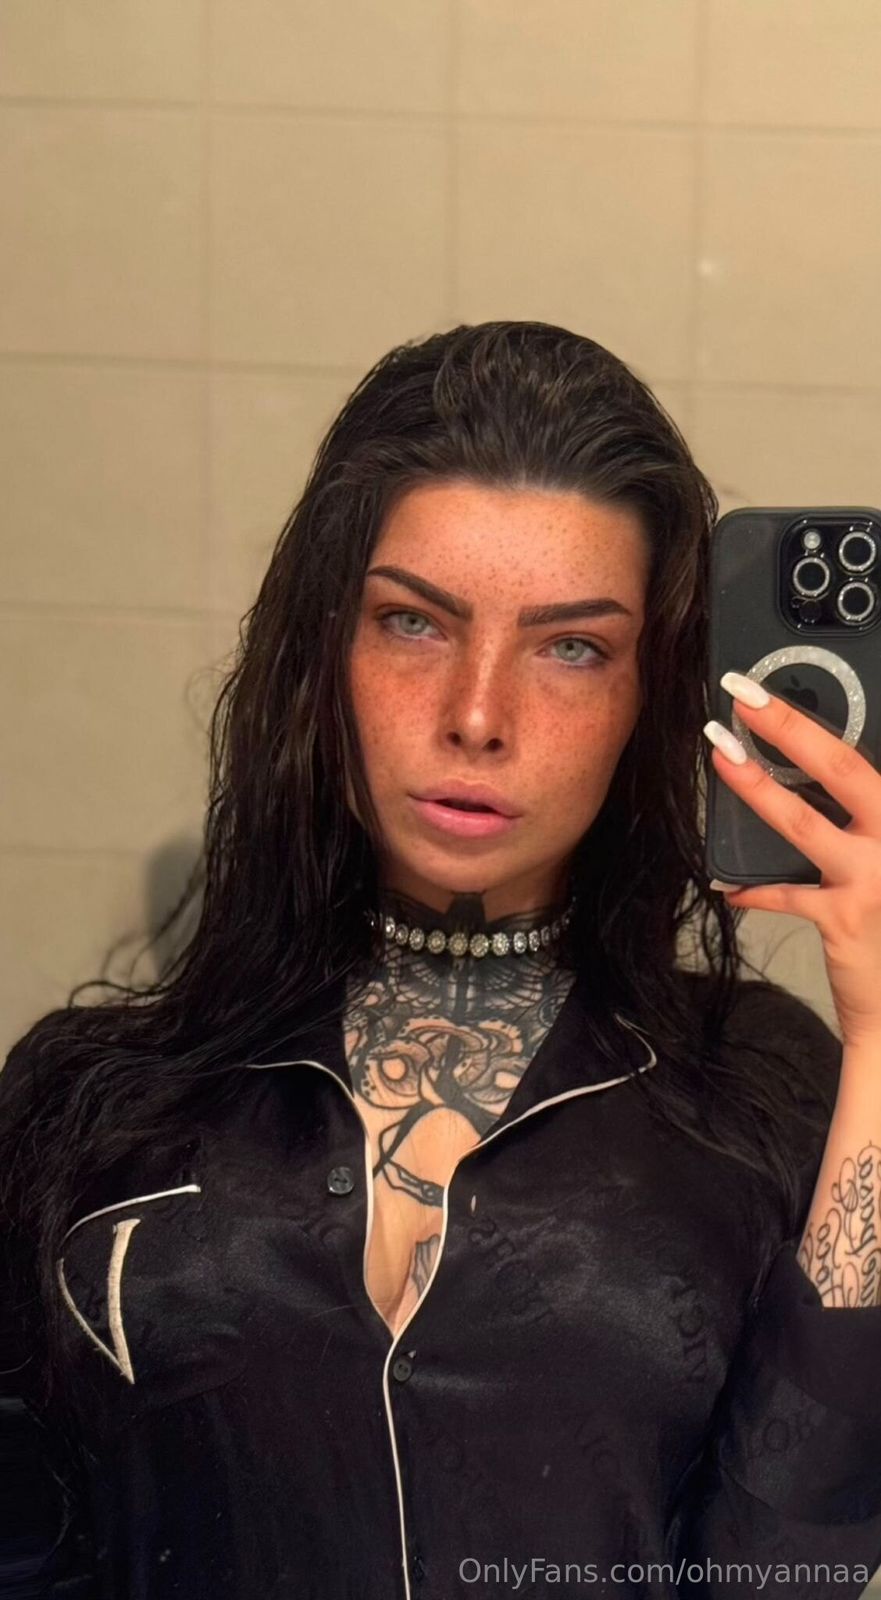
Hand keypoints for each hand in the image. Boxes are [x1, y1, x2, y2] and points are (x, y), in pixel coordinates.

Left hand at [704, 670, 880, 1049]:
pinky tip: (730, 885)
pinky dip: (757, 889)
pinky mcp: (845, 916)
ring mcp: (877, 875)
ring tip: (720, 757)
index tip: (785, 690)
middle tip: (744, 694)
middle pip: (842, 766)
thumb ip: (870, 815)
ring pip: (803, 821)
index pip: (867, 755)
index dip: (823, 718)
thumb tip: (823, 771)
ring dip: (756, 788)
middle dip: (789, 724)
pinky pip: (787, 893)